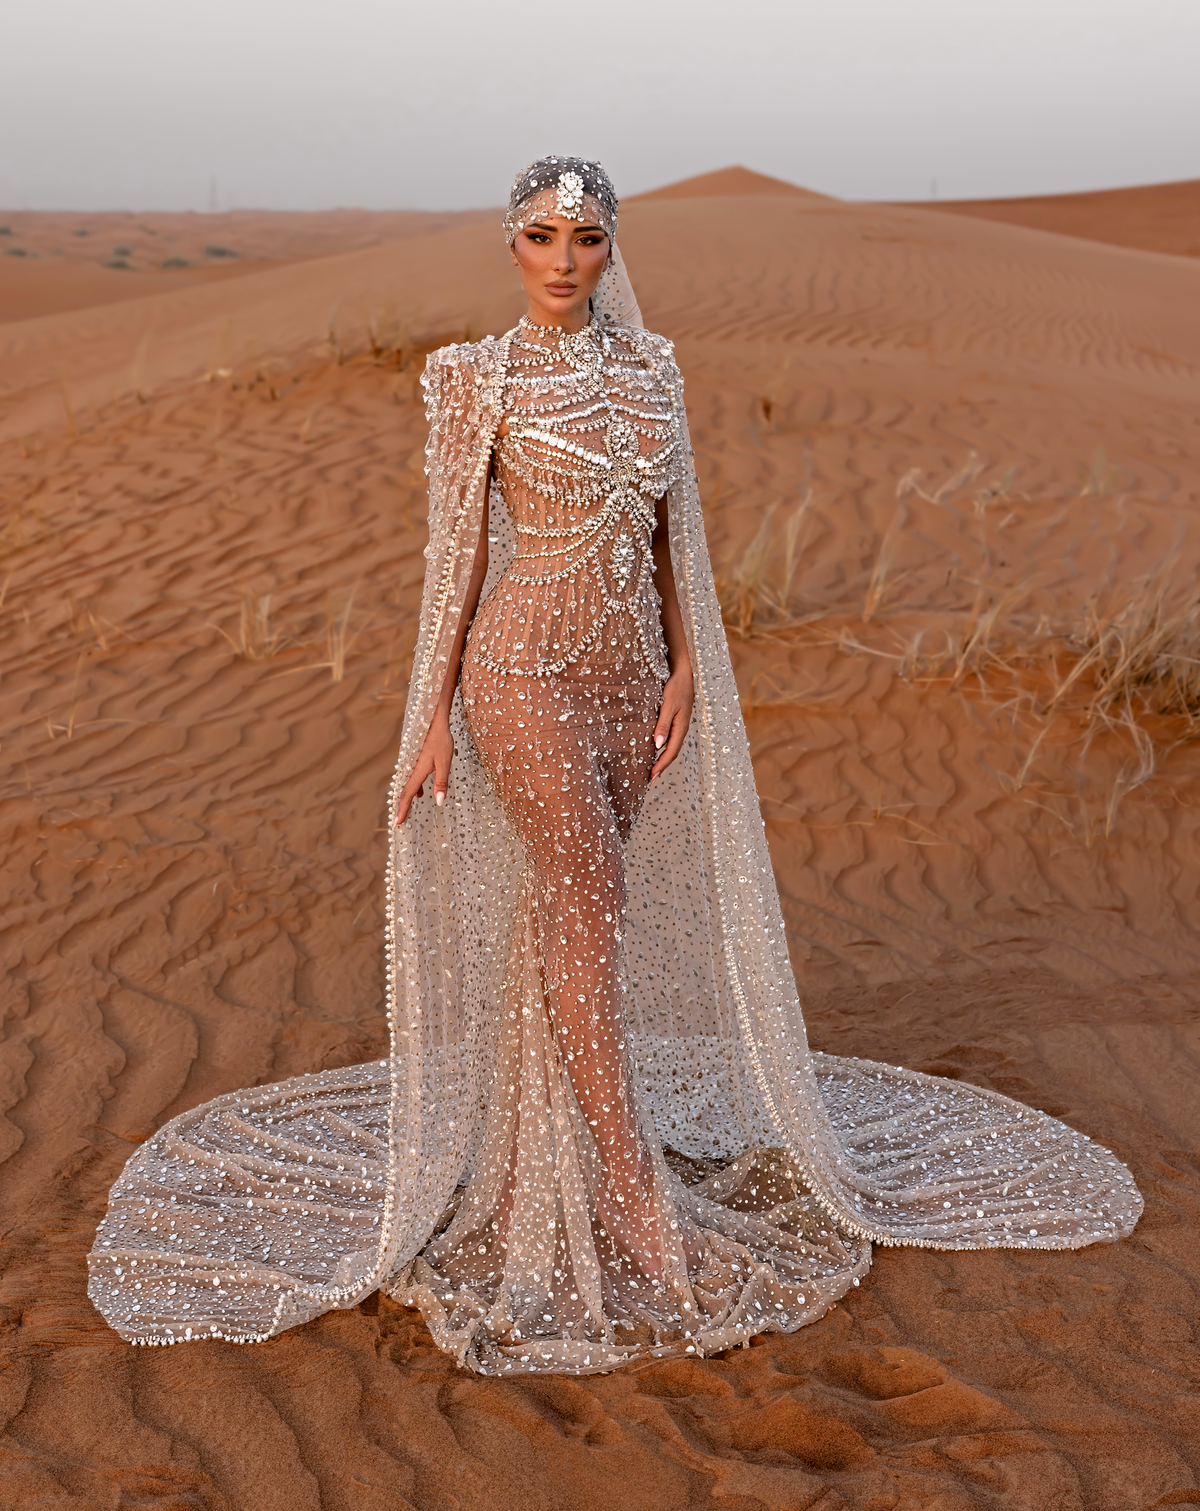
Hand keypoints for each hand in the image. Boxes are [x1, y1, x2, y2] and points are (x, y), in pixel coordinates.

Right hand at [395, 716, 453, 824]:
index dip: (403, 809)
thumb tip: (439, 803)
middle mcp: (414, 769)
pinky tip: (421, 793)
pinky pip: (414, 779)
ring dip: (408, 799)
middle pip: (405, 792)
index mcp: (419, 771)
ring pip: (409, 786)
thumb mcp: (445, 763)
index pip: (408, 794)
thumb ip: (441, 783)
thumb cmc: (441, 741)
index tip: (398, 823)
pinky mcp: (419, 761)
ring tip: (407, 811)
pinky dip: (414, 789)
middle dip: (402, 807)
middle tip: (399, 822)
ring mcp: (416, 765)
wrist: (435, 721)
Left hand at [651, 663, 693, 780]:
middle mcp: (681, 728)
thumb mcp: (668, 705)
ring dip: (662, 758)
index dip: (661, 766)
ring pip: (671, 746)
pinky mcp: (676, 719)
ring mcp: (680, 724)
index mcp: (681, 727)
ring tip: (652, 767)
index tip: (651, 777)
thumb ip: (662, 725)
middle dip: (662, 766)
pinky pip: (670, 738)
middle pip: (672, 752)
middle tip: (650, 778)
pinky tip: (655, 748)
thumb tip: (657, 746)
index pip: (671, 752)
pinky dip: (663, 747)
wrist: (684, 672)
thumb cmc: (675, 686)